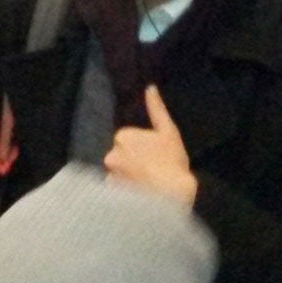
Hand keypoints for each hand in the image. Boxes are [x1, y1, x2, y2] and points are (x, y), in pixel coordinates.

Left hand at [104, 85, 197, 208]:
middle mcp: (111, 155)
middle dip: (132, 162)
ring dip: (128, 177)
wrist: (170, 195)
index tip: (155, 156)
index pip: (127, 140)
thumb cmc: (172, 160)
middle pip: (121, 157)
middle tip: (151, 171)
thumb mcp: (168, 130)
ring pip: (118, 173)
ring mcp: (110, 175)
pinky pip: (116, 190)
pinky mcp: (111, 195)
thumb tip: (150, 87)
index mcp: (123, 136)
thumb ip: (156, 108)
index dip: (142, 148)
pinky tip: (139, 195)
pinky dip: (125, 192)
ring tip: (147, 185)